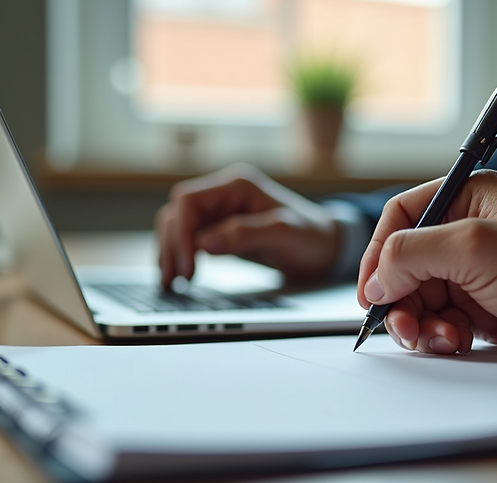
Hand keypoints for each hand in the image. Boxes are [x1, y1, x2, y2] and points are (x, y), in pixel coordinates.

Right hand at [155, 164, 339, 287]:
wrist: (326, 246)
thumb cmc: (311, 237)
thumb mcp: (284, 234)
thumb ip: (244, 235)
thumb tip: (203, 243)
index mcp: (236, 185)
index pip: (188, 202)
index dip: (180, 233)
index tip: (187, 267)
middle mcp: (224, 193)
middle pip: (177, 213)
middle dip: (171, 246)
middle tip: (174, 281)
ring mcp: (220, 211)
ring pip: (177, 226)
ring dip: (170, 252)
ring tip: (171, 283)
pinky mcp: (219, 229)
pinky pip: (188, 239)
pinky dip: (179, 256)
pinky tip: (178, 277)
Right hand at [358, 170, 496, 359]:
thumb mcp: (476, 249)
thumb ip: (412, 254)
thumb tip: (375, 280)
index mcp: (467, 198)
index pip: (399, 219)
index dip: (378, 256)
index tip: (372, 293)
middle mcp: (468, 230)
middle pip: (405, 266)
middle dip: (403, 301)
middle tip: (408, 329)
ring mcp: (477, 269)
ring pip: (422, 298)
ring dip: (426, 323)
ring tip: (448, 338)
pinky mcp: (486, 302)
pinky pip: (444, 319)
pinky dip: (448, 334)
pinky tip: (471, 339)